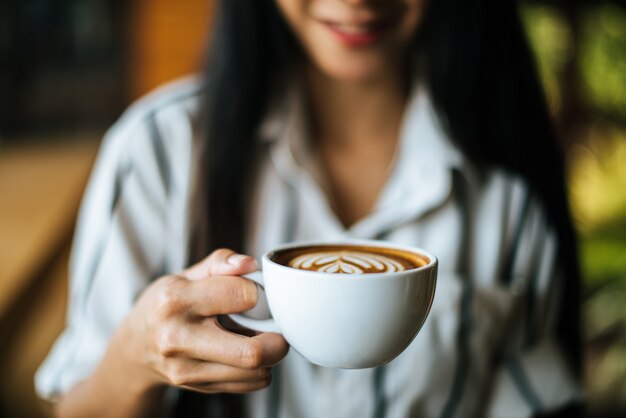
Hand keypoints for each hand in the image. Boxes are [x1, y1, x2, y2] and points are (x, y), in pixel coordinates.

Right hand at [119, 249, 288, 393]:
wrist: (136, 348)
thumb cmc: (166, 305)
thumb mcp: (185, 275)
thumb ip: (220, 263)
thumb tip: (250, 264)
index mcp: (175, 301)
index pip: (238, 295)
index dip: (256, 291)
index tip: (254, 291)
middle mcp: (179, 339)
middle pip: (251, 352)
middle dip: (278, 340)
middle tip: (278, 327)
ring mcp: (187, 370)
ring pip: (255, 372)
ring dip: (270, 355)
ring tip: (259, 337)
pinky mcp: (199, 388)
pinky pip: (249, 384)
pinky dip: (259, 369)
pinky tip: (245, 352)